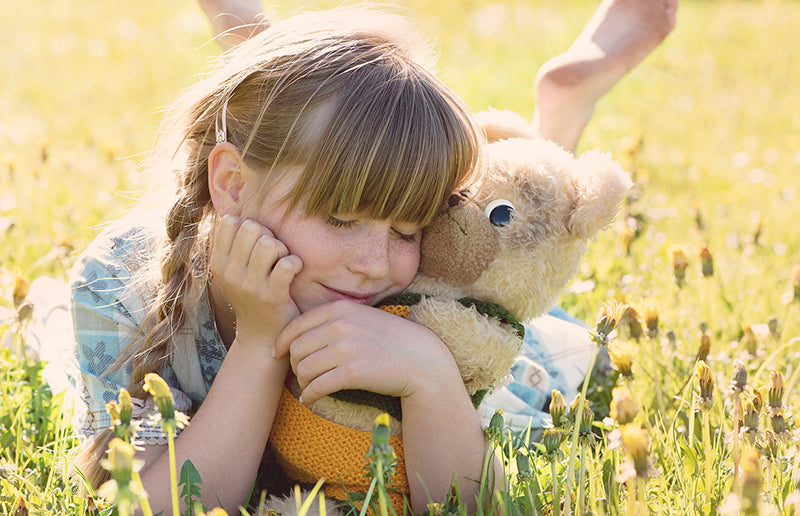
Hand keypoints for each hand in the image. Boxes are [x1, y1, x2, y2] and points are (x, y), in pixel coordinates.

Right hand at [210, 216, 301, 348]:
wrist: (261, 337)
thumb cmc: (252, 295)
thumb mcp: (233, 269)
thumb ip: (233, 241)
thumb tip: (233, 204)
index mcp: (218, 262)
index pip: (230, 222)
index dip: (249, 225)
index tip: (256, 243)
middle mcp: (230, 273)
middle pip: (252, 228)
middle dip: (269, 235)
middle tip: (274, 254)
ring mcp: (250, 286)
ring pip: (269, 243)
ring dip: (282, 249)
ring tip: (282, 263)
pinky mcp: (272, 296)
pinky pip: (287, 264)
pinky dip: (295, 264)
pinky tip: (293, 271)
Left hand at [274, 300, 459, 404]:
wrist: (420, 359)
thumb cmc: (389, 340)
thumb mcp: (361, 318)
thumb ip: (333, 320)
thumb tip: (300, 336)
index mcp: (339, 308)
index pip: (296, 325)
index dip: (281, 342)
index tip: (277, 353)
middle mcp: (339, 325)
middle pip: (296, 349)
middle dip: (293, 364)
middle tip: (301, 375)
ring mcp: (346, 348)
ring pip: (303, 369)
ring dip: (302, 382)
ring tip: (309, 387)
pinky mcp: (352, 372)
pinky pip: (317, 386)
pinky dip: (309, 396)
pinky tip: (311, 399)